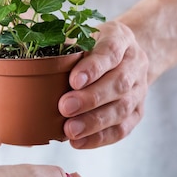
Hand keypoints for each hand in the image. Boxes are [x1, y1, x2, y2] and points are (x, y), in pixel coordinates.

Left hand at [59, 20, 148, 148]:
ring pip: (122, 108)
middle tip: (65, 107)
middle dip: (91, 98)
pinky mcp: (137, 112)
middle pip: (118, 83)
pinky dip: (100, 138)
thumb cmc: (94, 45)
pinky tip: (79, 142)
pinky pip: (122, 128)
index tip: (73, 80)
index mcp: (120, 38)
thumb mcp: (82, 34)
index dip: (93, 68)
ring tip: (70, 130)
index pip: (110, 52)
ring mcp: (139, 89)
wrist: (127, 55)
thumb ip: (66, 46)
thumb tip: (37, 60)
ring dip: (95, 122)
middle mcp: (135, 63)